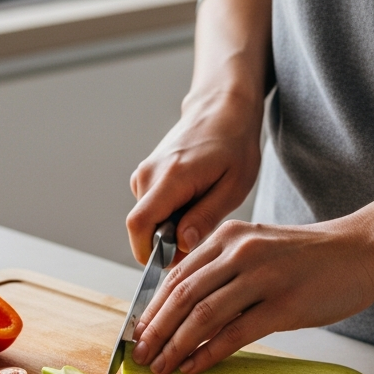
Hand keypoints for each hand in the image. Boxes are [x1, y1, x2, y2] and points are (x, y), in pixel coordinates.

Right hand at [126, 88, 262, 263]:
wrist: (222, 110)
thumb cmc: (234, 145)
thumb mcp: (233, 186)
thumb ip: (205, 217)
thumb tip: (181, 245)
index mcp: (171, 177)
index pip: (139, 225)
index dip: (148, 253)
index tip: (172, 263)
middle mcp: (149, 174)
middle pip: (142, 227)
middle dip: (164, 243)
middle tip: (199, 237)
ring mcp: (144, 173)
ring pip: (146, 219)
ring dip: (168, 228)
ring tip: (201, 211)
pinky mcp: (145, 175)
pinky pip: (150, 207)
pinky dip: (167, 215)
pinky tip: (192, 202)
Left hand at [131, 218, 373, 373]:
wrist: (363, 250)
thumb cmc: (309, 257)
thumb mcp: (258, 249)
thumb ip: (222, 270)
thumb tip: (183, 309)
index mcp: (228, 237)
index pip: (176, 275)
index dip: (151, 308)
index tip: (136, 333)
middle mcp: (239, 252)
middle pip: (182, 296)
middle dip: (155, 331)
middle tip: (139, 356)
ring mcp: (261, 277)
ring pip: (202, 316)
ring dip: (174, 346)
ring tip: (160, 367)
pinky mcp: (283, 305)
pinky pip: (234, 334)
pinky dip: (207, 353)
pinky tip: (192, 367)